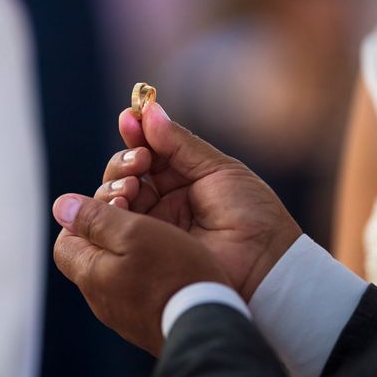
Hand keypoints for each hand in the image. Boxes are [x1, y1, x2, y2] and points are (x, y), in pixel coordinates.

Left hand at [52, 194, 228, 355]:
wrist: (208, 326)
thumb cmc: (172, 275)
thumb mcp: (133, 232)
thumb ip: (95, 218)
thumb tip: (62, 205)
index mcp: (91, 274)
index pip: (66, 241)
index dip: (84, 218)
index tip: (114, 205)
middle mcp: (101, 299)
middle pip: (93, 254)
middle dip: (111, 227)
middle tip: (141, 213)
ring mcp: (124, 314)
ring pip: (117, 270)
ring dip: (132, 246)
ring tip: (160, 233)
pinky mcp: (147, 321)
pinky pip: (138, 288)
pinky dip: (148, 268)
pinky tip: (171, 260)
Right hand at [94, 102, 302, 300]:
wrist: (264, 266)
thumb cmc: (252, 215)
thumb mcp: (218, 170)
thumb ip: (180, 143)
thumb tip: (149, 111)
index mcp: (185, 179)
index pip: (150, 152)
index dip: (136, 135)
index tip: (128, 118)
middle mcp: (165, 201)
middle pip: (127, 173)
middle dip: (125, 161)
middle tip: (139, 161)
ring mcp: (154, 226)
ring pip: (116, 197)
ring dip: (117, 183)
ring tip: (133, 184)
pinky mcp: (144, 250)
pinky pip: (117, 226)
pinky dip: (112, 209)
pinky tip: (121, 201)